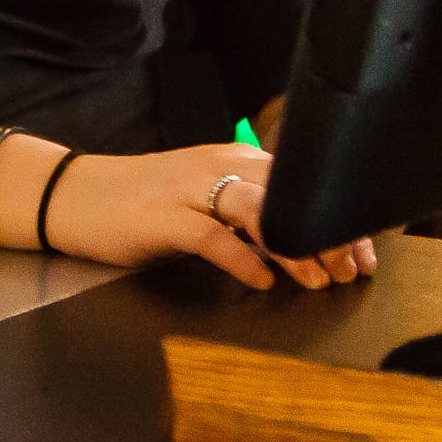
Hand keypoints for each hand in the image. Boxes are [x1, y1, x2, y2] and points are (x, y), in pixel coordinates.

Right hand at [41, 144, 378, 290]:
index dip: (337, 217)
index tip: (365, 252)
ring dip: (295, 246)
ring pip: (258, 212)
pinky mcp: (163, 218)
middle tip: (353, 271)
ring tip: (320, 279)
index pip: (300, 182)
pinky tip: (263, 282)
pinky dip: (243, 260)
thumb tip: (307, 242)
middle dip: (328, 234)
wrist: (76, 196)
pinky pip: (212, 237)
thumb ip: (250, 212)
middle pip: (288, 194)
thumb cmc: (145, 205)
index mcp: (233, 160)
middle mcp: (217, 166)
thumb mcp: (204, 200)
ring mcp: (189, 191)